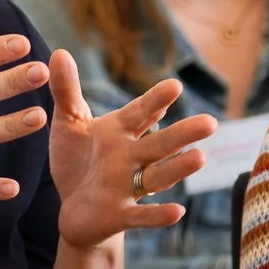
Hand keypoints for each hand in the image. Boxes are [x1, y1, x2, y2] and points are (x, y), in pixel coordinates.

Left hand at [46, 50, 215, 249]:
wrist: (74, 209)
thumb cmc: (77, 160)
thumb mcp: (69, 123)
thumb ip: (67, 91)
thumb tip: (59, 53)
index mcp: (120, 131)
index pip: (141, 113)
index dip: (156, 101)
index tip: (174, 86)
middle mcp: (130, 157)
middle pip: (159, 144)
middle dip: (182, 134)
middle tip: (210, 122)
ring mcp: (127, 187)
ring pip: (157, 176)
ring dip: (177, 169)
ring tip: (200, 158)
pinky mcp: (120, 215)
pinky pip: (141, 216)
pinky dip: (157, 215)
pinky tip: (178, 212)